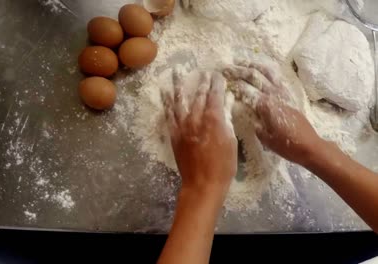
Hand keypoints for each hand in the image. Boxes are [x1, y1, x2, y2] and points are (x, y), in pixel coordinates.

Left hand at [163, 71, 237, 191]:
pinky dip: (167, 103)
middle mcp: (196, 119)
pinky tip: (165, 93)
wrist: (202, 184)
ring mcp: (183, 126)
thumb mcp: (231, 141)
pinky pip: (169, 115)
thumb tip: (226, 102)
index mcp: (214, 119)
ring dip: (178, 85)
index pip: (216, 95)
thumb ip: (227, 119)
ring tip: (176, 71)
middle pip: (199, 95)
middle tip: (204, 72)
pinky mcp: (174, 135)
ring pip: (179, 101)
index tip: (219, 75)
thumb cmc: (223, 166)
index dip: (217, 84)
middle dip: (202, 82)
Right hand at [223, 61, 321, 165]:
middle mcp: (273, 94)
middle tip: (226, 68)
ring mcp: (283, 92)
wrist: (309, 145)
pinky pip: (276, 77)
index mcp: (265, 104)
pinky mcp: (289, 94)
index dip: (232, 84)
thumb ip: (255, 122)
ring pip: (267, 71)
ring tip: (241, 62)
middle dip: (238, 70)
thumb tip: (248, 113)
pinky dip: (266, 70)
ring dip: (253, 65)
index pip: (244, 89)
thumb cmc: (285, 145)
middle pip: (254, 76)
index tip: (221, 79)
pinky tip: (260, 69)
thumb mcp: (264, 137)